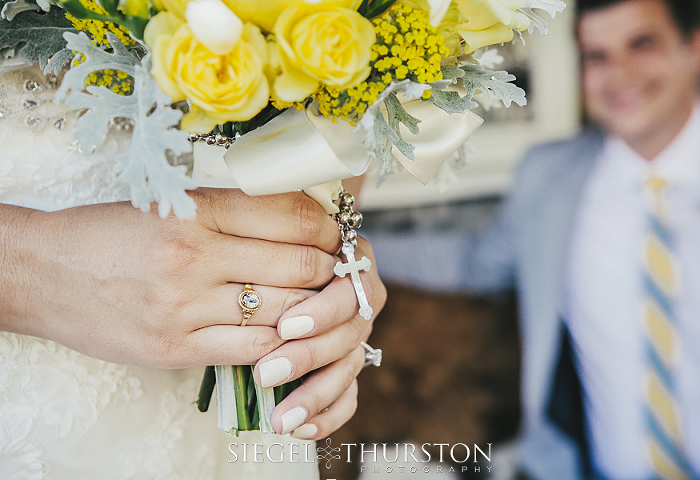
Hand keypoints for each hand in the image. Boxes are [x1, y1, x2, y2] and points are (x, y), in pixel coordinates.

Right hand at [0, 189, 343, 366]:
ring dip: (312, 309)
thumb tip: (301, 217)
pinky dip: (281, 343)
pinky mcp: (175, 347)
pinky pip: (252, 349)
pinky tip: (287, 334)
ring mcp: (185, 307)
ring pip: (283, 311)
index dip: (327, 227)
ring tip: (318, 301)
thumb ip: (233, 210)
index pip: (292, 215)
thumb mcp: (170, 203)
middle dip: (329, 268)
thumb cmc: (111, 233)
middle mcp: (194, 256)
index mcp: (196, 210)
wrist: (43, 273)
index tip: (334, 234)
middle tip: (335, 269)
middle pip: (297, 264)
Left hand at [259, 238, 386, 437]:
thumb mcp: (270, 226)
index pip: (348, 290)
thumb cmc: (268, 233)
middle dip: (308, 356)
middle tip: (266, 374)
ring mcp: (356, 330)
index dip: (321, 311)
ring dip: (315, 394)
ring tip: (280, 419)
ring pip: (349, 366)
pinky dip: (328, 414)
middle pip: (349, 331)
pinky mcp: (347, 362)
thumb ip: (271, 241)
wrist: (283, 243)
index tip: (285, 327)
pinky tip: (302, 430)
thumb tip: (249, 262)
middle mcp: (359, 295)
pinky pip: (349, 393)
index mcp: (350, 259)